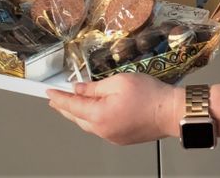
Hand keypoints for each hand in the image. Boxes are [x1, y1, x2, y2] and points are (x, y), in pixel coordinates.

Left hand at [47, 73, 181, 144]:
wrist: (170, 112)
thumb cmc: (150, 95)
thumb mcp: (119, 81)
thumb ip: (95, 87)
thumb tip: (79, 89)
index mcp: (99, 115)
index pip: (71, 105)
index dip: (59, 97)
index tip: (49, 93)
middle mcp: (102, 129)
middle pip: (77, 117)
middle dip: (65, 107)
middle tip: (57, 98)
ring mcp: (112, 136)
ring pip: (88, 124)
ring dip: (79, 113)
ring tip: (74, 103)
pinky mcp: (121, 138)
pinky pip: (100, 128)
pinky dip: (93, 119)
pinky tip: (96, 110)